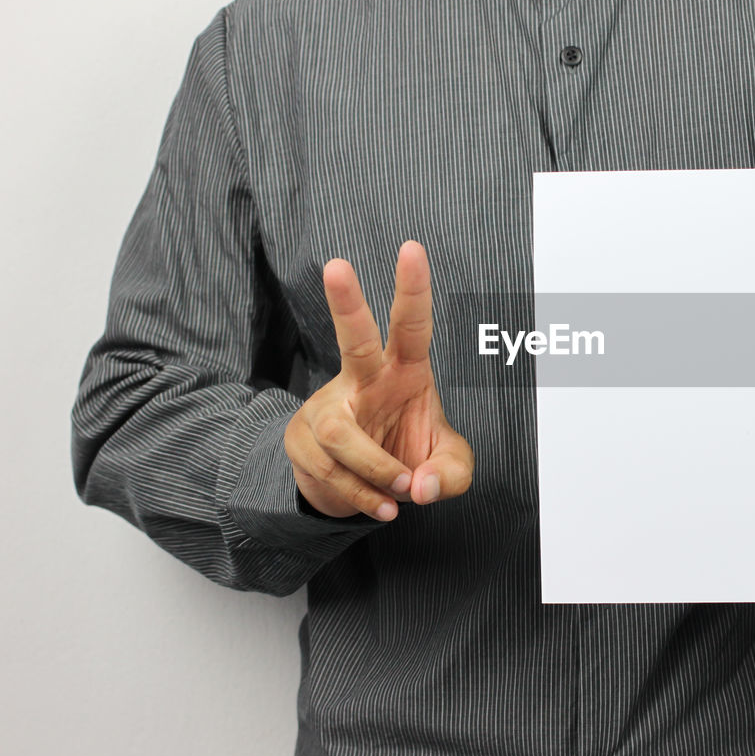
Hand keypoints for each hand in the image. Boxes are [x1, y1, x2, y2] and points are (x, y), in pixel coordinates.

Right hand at [284, 240, 473, 520]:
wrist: (364, 490)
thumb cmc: (412, 458)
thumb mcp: (449, 469)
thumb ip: (450, 475)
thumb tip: (423, 485)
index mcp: (405, 370)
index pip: (412, 325)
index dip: (414, 288)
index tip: (412, 250)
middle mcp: (363, 379)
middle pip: (354, 338)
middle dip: (345, 303)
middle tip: (337, 265)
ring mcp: (328, 407)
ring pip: (344, 434)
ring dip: (377, 470)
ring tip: (400, 491)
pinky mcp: (303, 439)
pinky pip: (331, 470)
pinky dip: (362, 495)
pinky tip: (380, 505)